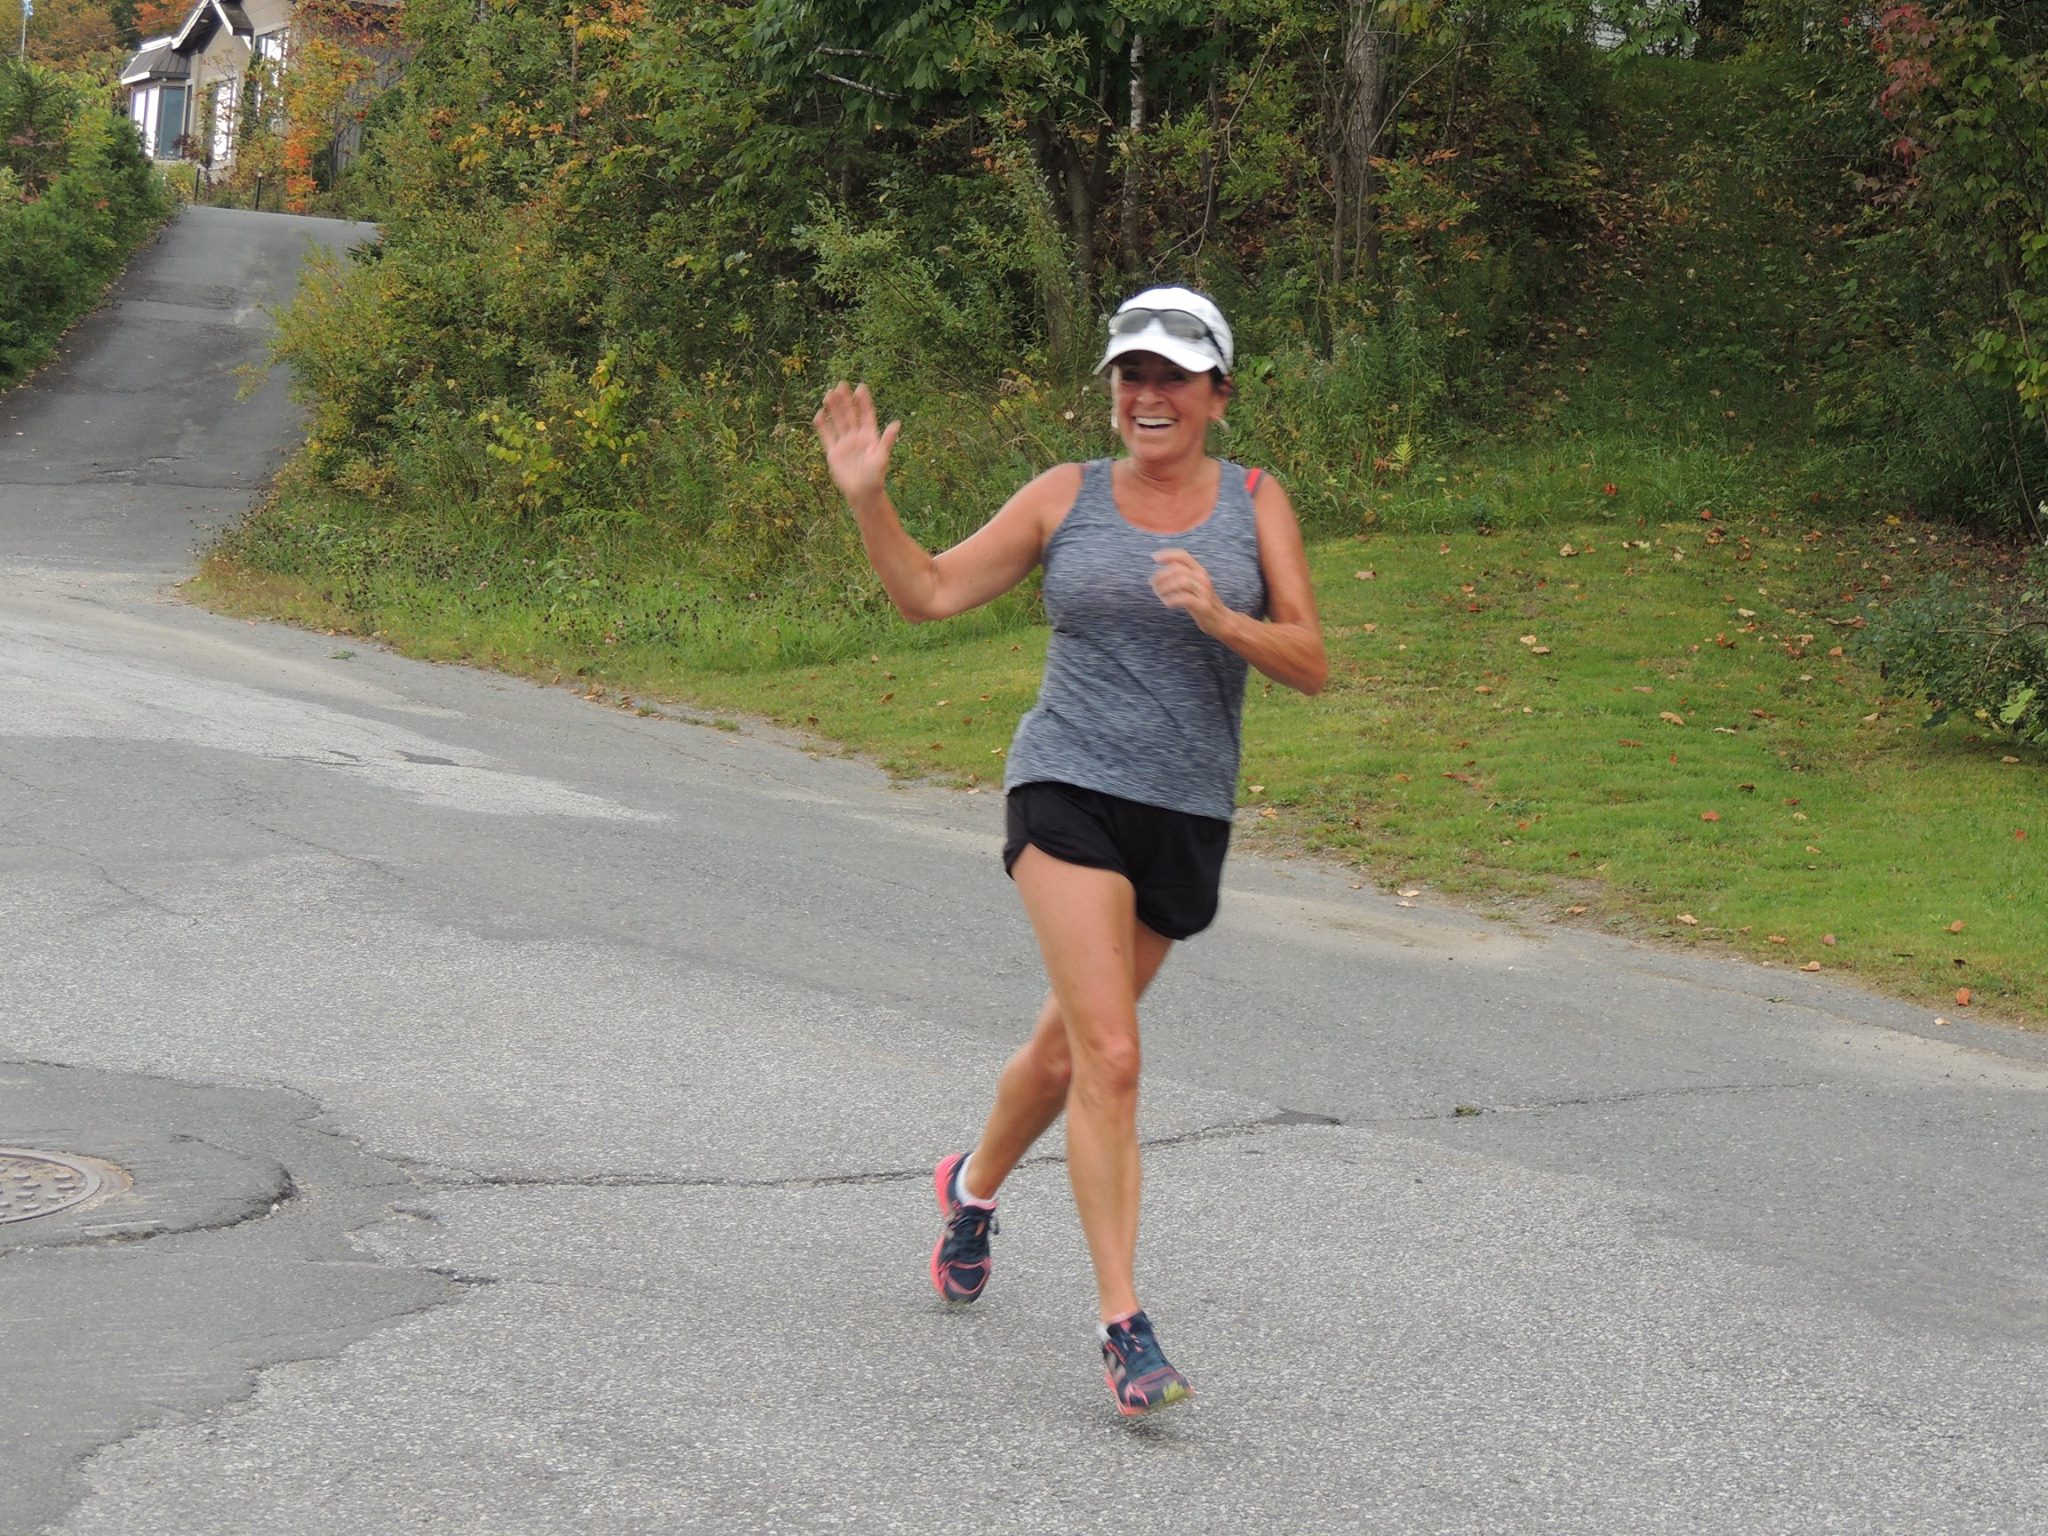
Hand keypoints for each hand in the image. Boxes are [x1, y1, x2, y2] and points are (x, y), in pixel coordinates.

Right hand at [813, 382, 899, 509]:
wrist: (862, 494)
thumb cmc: (876, 477)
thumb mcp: (882, 457)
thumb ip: (887, 440)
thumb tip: (897, 423)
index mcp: (870, 436)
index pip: (866, 414)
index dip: (863, 402)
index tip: (860, 387)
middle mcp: (857, 437)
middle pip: (850, 414)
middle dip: (845, 400)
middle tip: (840, 384)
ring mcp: (844, 443)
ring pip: (838, 422)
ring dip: (833, 408)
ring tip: (828, 393)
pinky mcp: (833, 452)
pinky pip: (827, 436)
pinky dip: (822, 426)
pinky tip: (819, 414)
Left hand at [1150, 548, 1224, 630]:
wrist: (1220, 620)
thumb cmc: (1200, 602)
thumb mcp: (1190, 585)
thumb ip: (1179, 576)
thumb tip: (1158, 570)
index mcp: (1199, 570)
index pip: (1183, 555)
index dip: (1168, 554)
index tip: (1154, 558)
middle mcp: (1203, 578)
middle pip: (1179, 569)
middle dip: (1161, 575)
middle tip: (1152, 584)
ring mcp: (1204, 591)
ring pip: (1181, 581)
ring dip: (1165, 587)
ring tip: (1158, 593)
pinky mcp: (1203, 606)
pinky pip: (1185, 598)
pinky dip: (1172, 599)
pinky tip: (1167, 603)